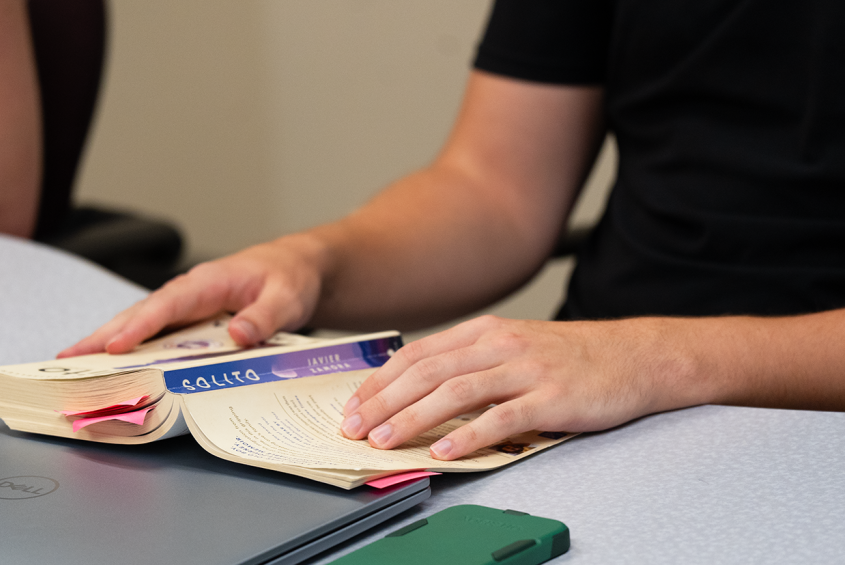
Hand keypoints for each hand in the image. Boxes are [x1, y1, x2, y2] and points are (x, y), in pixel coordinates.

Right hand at [58, 234, 328, 356]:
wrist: (296, 270)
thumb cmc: (290, 279)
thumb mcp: (287, 298)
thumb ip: (265, 317)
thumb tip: (237, 335)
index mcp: (208, 282)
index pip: (167, 305)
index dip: (139, 326)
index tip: (114, 346)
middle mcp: (190, 294)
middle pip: (139, 315)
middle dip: (102, 336)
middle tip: (66, 359)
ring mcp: (186, 309)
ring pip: (140, 325)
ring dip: (107, 345)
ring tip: (72, 367)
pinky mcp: (189, 322)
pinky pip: (155, 336)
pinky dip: (131, 351)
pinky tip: (113, 369)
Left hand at [340, 315, 702, 459]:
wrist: (635, 356)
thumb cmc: (570, 357)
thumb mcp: (512, 346)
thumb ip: (468, 362)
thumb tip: (417, 389)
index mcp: (484, 331)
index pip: (417, 354)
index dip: (380, 381)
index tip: (354, 406)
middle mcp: (500, 344)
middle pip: (427, 372)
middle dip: (383, 401)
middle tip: (355, 428)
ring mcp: (526, 369)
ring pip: (456, 391)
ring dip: (414, 418)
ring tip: (386, 441)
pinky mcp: (552, 397)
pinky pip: (502, 418)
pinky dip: (469, 436)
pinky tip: (445, 452)